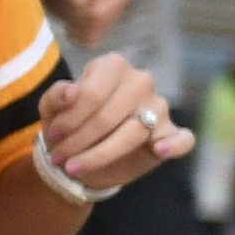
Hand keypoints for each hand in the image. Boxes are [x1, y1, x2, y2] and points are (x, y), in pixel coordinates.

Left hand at [27, 0, 137, 43]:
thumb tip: (84, 0)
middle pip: (96, 14)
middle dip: (70, 7)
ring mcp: (123, 10)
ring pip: (93, 29)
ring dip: (70, 19)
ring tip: (65, 1)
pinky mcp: (111, 27)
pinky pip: (91, 40)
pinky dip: (75, 32)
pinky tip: (70, 16)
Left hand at [35, 55, 192, 197]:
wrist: (82, 153)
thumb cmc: (69, 123)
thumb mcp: (51, 108)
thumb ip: (56, 96)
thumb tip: (71, 91)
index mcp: (112, 67)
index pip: (92, 93)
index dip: (69, 119)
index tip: (52, 135)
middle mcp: (140, 81)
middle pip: (110, 115)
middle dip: (80, 140)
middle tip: (59, 157)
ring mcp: (159, 106)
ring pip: (134, 132)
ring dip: (100, 154)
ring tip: (75, 167)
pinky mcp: (171, 132)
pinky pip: (182, 139)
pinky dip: (174, 145)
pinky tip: (159, 150)